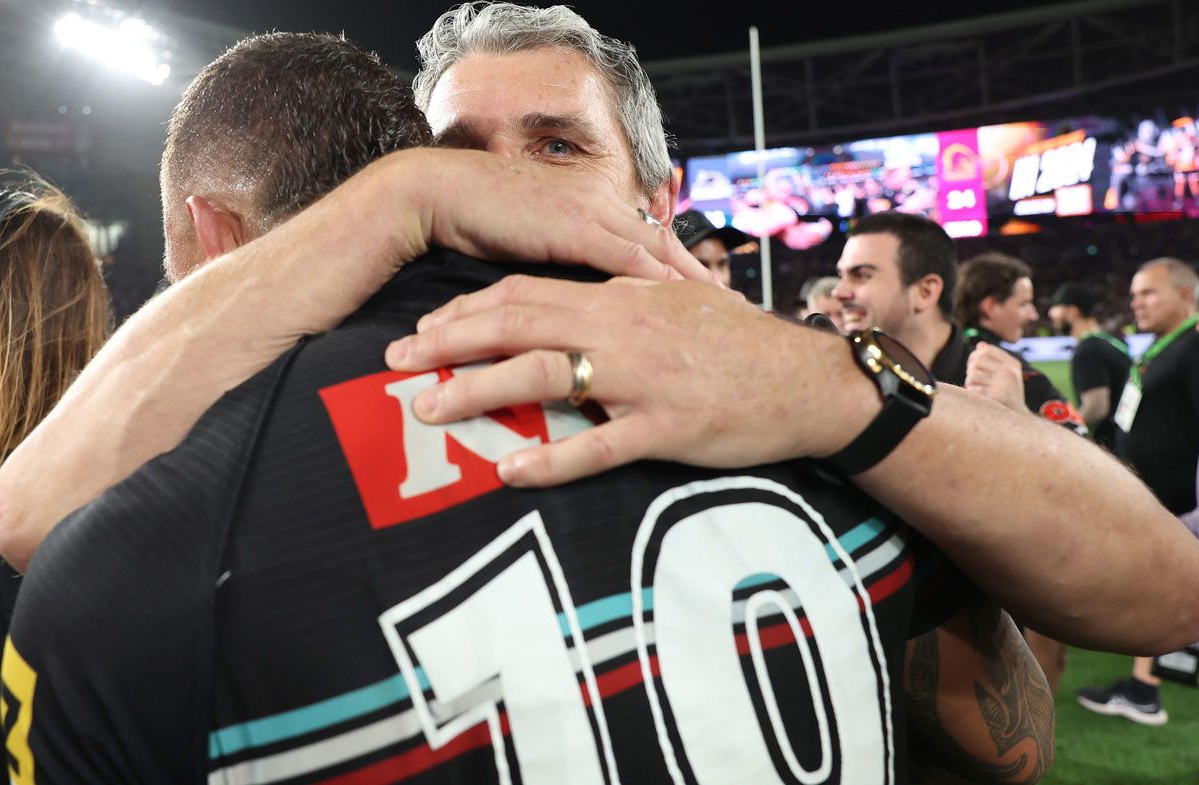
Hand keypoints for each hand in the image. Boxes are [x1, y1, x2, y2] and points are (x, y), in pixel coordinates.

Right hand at [375, 148, 715, 283]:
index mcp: (587, 201)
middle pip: (661, 240)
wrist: (436, 193)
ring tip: (722, 307)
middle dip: (697, 272)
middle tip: (733, 301)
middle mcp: (596, 200)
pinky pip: (628, 257)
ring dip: (690, 279)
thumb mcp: (524, 239)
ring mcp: (588, 209)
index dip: (676, 264)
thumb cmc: (470, 218)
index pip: (643, 235)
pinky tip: (683, 302)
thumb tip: (575, 294)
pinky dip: (659, 281)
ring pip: (655, 248)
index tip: (705, 290)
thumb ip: (554, 261)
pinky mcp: (574, 225)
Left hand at [384, 275, 875, 486]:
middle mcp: (621, 329)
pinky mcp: (666, 426)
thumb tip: (566, 308)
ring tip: (426, 409)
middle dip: (447, 343)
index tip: (422, 329)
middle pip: (516, 326)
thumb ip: (617, 303)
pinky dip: (552, 460)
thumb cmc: (737, 345)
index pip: (526, 293)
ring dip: (476, 391)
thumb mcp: (672, 306)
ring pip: (542, 377)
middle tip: (392, 363)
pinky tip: (511, 473)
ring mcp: (642, 378)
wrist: (806, 381)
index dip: (467, 310)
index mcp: (618, 298)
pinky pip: (600, 446)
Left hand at [965, 343, 1027, 411]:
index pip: (986, 350)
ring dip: (970, 382)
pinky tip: (978, 396)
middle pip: (977, 361)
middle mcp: (1009, 372)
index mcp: (1013, 364)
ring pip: (972, 375)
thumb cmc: (1010, 394)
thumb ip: (995, 359)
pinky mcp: (994, 397)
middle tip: (973, 378)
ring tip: (977, 387)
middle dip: (971, 369)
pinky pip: (973, 389)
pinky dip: (971, 392)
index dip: (975, 355)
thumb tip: (980, 345)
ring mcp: (1002, 384)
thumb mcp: (1009, 374)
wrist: (1019, 418)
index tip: (973, 364)